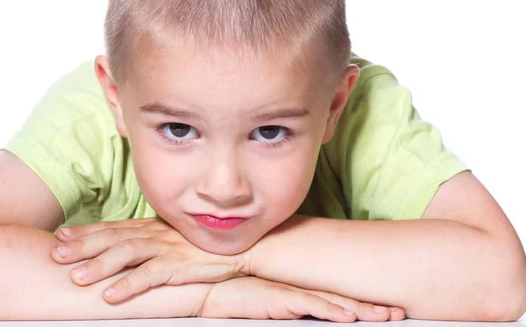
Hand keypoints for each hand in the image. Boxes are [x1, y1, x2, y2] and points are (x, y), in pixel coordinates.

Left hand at [50, 218, 248, 302]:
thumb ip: (153, 240)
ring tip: (76, 277)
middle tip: (55, 252)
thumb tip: (131, 246)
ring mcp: (167, 248)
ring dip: (99, 265)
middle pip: (113, 237)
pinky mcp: (180, 265)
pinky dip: (128, 285)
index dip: (87, 231)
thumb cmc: (206, 245)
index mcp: (152, 227)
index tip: (62, 234)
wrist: (242, 246)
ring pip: (126, 254)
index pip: (114, 227)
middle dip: (82, 245)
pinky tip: (110, 295)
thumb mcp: (175, 238)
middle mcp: (155, 234)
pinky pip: (150, 275)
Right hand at [199, 276, 405, 321]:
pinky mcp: (275, 297)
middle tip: (398, 312)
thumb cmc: (233, 296)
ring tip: (386, 316)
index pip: (336, 296)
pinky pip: (306, 305)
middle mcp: (298, 288)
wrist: (205, 286)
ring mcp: (288, 291)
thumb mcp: (267, 305)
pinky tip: (348, 316)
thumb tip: (307, 315)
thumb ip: (288, 307)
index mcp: (298, 289)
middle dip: (371, 306)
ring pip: (331, 300)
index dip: (363, 302)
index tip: (388, 308)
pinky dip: (329, 310)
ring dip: (360, 309)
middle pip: (341, 297)